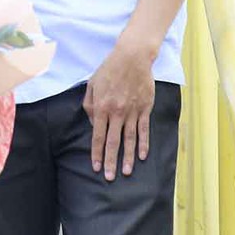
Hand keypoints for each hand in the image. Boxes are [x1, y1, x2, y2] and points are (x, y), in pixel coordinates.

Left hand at [84, 40, 157, 180]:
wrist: (132, 57)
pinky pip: (144, 129)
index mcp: (102, 107)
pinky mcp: (145, 108)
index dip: (97, 153)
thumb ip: (89, 105)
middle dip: (111, 161)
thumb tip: (92, 124)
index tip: (96, 167)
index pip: (98, 136)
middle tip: (110, 178)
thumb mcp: (92, 84)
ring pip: (130, 139)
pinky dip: (144, 143)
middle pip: (113, 142)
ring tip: (127, 172)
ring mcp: (132, 111)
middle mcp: (117, 112)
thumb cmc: (109, 69)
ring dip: (128, 157)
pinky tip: (143, 155)